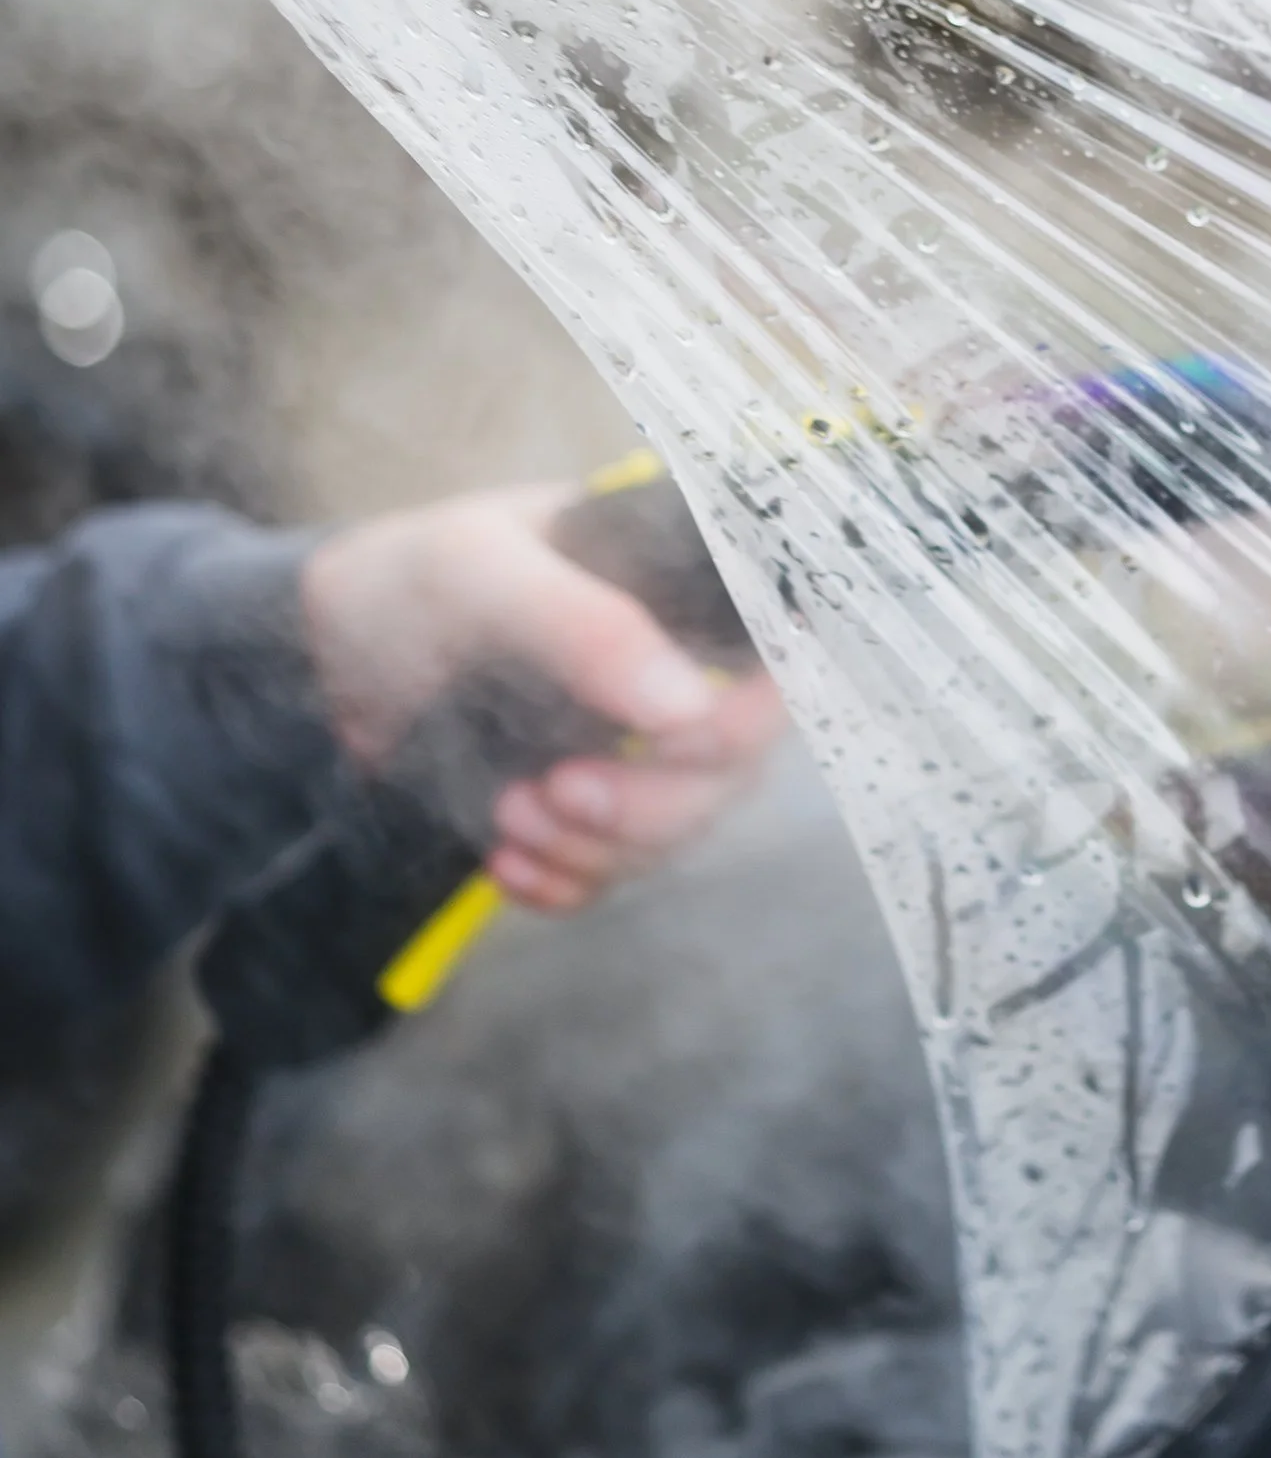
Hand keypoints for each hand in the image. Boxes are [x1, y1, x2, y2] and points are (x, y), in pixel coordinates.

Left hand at [299, 487, 785, 914]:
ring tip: (509, 820)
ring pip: (674, 832)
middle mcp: (670, 671)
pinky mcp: (581, 807)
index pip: (775, 665)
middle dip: (649, 805)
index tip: (672, 746)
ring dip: (600, 848)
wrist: (309, 657)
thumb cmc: (403, 579)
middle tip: (554, 795)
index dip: (744, 723)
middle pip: (729, 769)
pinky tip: (508, 868)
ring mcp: (628, 746)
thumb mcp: (481, 572)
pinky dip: (568, 885)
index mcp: (674, 594)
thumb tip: (691, 706)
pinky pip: (611, 871)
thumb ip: (586, 626)